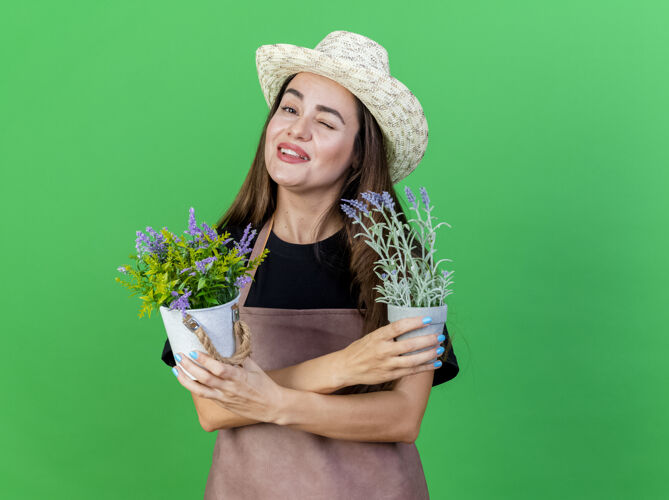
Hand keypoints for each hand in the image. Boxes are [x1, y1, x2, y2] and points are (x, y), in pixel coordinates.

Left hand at [172, 351, 286, 423]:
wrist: (271, 406)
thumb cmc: (264, 385)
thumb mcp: (254, 367)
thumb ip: (239, 357)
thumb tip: (228, 344)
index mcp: (238, 377)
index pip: (218, 369)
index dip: (204, 360)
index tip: (194, 351)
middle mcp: (229, 389)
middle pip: (205, 378)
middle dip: (189, 367)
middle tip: (179, 356)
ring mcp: (224, 398)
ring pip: (200, 390)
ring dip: (185, 380)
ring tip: (176, 369)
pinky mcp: (222, 404)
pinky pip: (205, 395)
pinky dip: (193, 387)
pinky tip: (186, 380)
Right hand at [337, 316, 443, 386]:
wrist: (345, 368)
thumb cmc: (360, 350)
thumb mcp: (371, 336)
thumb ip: (388, 333)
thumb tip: (409, 325)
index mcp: (378, 337)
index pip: (399, 326)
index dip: (415, 322)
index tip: (428, 318)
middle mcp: (383, 350)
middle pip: (410, 344)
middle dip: (427, 340)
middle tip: (439, 335)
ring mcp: (387, 364)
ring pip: (413, 360)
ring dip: (429, 354)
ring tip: (440, 349)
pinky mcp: (390, 375)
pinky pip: (411, 371)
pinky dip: (425, 367)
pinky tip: (436, 364)